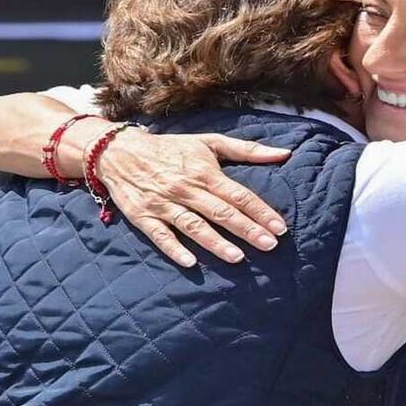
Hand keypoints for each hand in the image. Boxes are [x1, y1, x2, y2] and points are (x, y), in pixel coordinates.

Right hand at [96, 129, 290, 266]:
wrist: (120, 151)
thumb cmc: (172, 149)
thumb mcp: (209, 143)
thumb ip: (248, 150)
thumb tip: (284, 154)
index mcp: (204, 171)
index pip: (238, 194)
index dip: (261, 211)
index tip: (280, 227)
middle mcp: (186, 188)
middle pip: (221, 212)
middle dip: (247, 229)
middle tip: (270, 245)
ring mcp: (164, 204)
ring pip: (194, 226)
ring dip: (216, 242)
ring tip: (238, 258)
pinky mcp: (143, 217)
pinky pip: (160, 236)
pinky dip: (174, 249)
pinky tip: (190, 263)